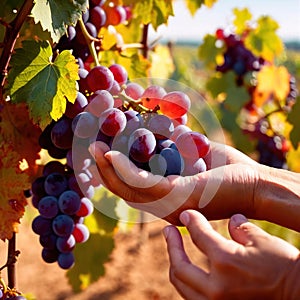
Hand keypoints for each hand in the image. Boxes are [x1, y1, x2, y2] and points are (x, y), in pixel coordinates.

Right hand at [90, 141, 260, 224]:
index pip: (133, 191)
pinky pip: (143, 183)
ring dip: (108, 169)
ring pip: (128, 189)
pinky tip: (112, 153)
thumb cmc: (228, 172)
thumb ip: (176, 151)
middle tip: (91, 149)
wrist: (257, 184)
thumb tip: (162, 131)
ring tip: (95, 149)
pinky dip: (124, 169)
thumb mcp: (195, 158)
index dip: (113, 175)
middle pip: (125, 192)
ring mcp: (170, 204)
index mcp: (167, 200)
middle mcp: (164, 207)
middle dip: (104, 172)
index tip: (102, 155)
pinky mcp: (178, 196)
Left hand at [163, 210, 299, 299]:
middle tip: (168, 231)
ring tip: (174, 250)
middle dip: (171, 245)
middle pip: (179, 266)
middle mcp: (216, 286)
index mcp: (226, 262)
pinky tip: (189, 271)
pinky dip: (187, 282)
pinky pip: (193, 297)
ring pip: (182, 285)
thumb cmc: (285, 266)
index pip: (199, 235)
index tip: (187, 215)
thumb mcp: (262, 241)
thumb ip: (241, 229)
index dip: (191, 221)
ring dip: (176, 265)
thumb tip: (230, 220)